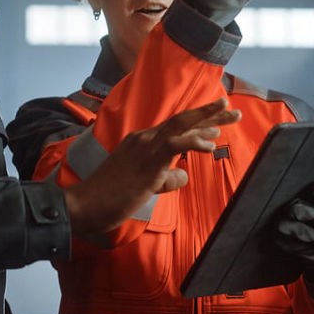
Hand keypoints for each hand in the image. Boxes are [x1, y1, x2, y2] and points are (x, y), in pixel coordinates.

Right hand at [64, 98, 240, 238]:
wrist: (83, 205)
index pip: (174, 128)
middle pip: (182, 121)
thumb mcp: (144, 186)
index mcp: (140, 142)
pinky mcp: (147, 162)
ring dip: (208, 119)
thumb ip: (165, 177)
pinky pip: (175, 146)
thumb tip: (184, 174)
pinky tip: (210, 145)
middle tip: (231, 108)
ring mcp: (145, 148)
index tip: (216, 123)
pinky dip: (194, 142)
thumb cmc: (108, 198)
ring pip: (181, 126)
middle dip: (208, 113)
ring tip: (231, 114)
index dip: (197, 124)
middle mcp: (144, 139)